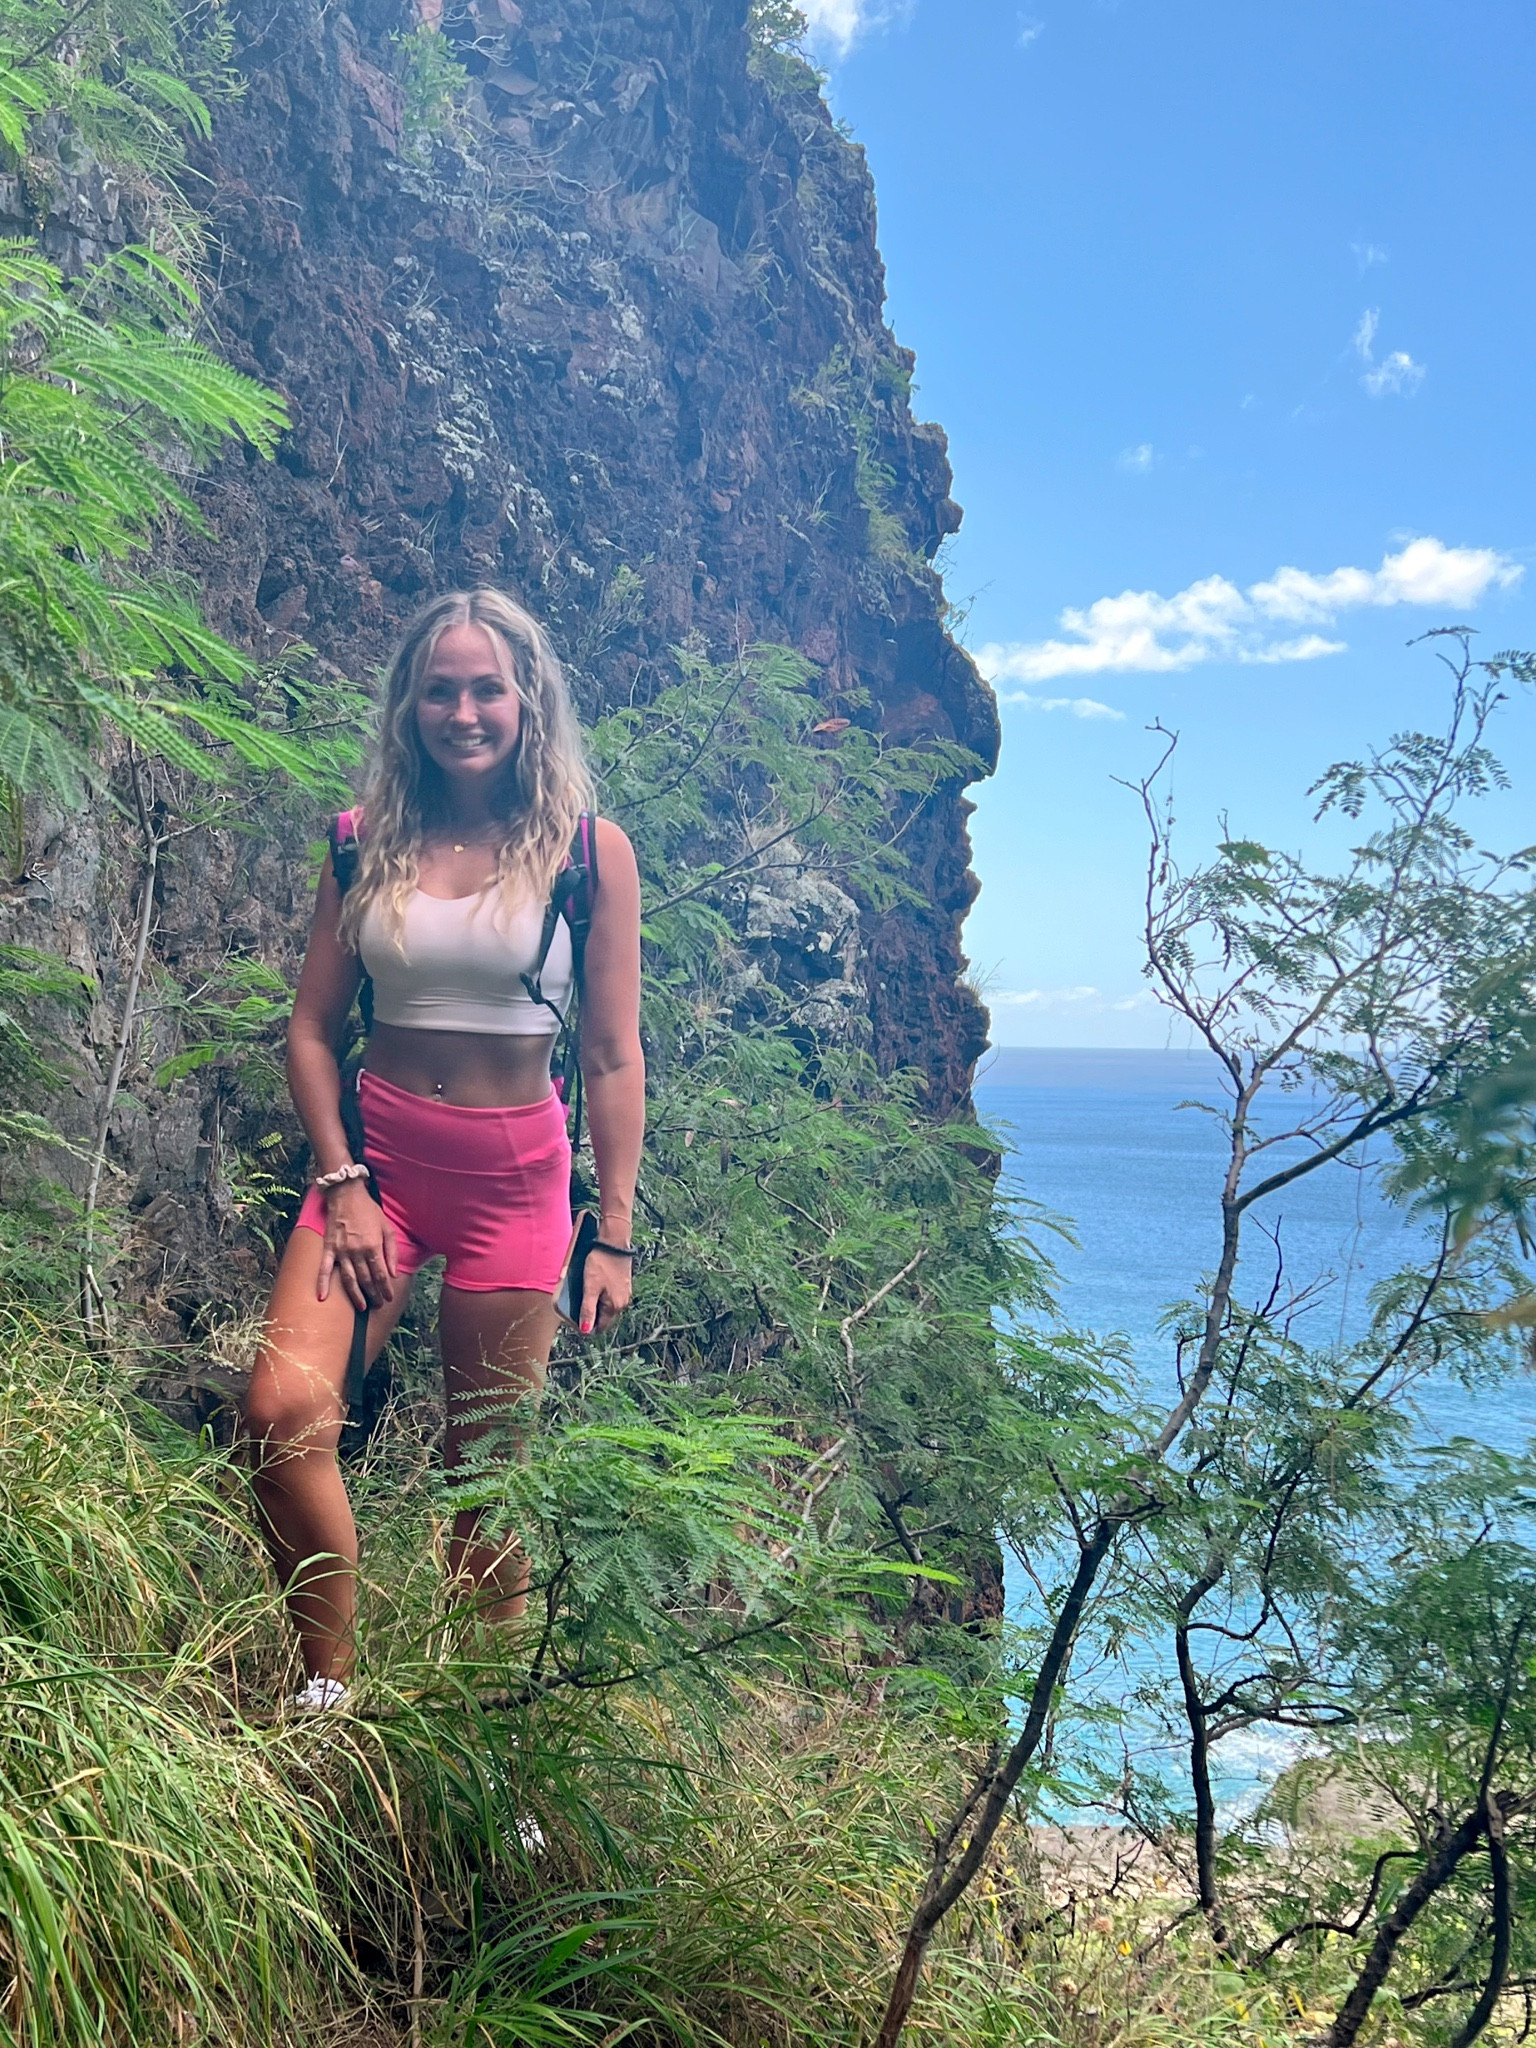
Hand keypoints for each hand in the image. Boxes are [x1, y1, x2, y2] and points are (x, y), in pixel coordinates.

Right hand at [317, 1179, 397, 1312]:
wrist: (346, 1194)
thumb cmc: (369, 1210)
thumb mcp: (387, 1227)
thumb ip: (391, 1251)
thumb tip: (393, 1274)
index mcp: (373, 1246)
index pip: (381, 1275)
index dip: (385, 1289)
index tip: (388, 1298)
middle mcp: (357, 1251)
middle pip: (366, 1280)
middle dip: (374, 1294)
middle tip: (378, 1304)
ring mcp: (341, 1251)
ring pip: (349, 1279)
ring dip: (356, 1295)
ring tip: (362, 1307)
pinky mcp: (329, 1248)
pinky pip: (324, 1268)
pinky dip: (322, 1283)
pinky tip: (322, 1297)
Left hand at [579, 1245, 632, 1335]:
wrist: (614, 1243)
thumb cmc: (601, 1263)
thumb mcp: (590, 1288)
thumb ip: (587, 1310)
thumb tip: (585, 1330)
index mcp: (614, 1306)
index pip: (600, 1327)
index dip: (586, 1326)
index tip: (575, 1318)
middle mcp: (623, 1303)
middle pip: (604, 1318)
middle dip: (591, 1315)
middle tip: (578, 1305)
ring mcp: (625, 1294)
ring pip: (607, 1307)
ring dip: (596, 1304)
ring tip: (585, 1293)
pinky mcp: (624, 1285)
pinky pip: (611, 1297)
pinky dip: (602, 1296)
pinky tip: (594, 1286)